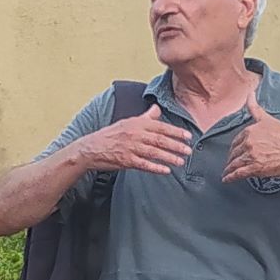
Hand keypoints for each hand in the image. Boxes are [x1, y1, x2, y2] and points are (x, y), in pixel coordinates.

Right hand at [74, 107, 193, 174]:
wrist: (91, 148)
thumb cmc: (111, 135)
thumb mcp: (128, 122)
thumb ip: (145, 117)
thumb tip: (157, 109)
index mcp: (137, 123)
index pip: (160, 127)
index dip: (176, 132)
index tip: (188, 136)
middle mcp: (135, 134)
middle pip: (160, 140)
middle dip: (176, 145)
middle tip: (188, 150)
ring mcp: (130, 148)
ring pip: (154, 152)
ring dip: (169, 157)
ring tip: (181, 161)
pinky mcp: (126, 160)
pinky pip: (144, 164)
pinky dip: (156, 167)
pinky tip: (166, 170)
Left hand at [222, 101, 279, 184]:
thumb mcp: (269, 119)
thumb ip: (255, 108)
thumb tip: (250, 94)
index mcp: (250, 130)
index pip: (236, 140)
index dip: (235, 147)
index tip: (234, 151)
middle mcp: (249, 142)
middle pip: (234, 152)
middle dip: (232, 158)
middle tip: (231, 163)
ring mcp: (251, 155)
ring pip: (235, 163)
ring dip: (229, 169)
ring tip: (227, 172)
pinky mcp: (255, 168)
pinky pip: (238, 173)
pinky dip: (230, 177)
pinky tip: (227, 179)